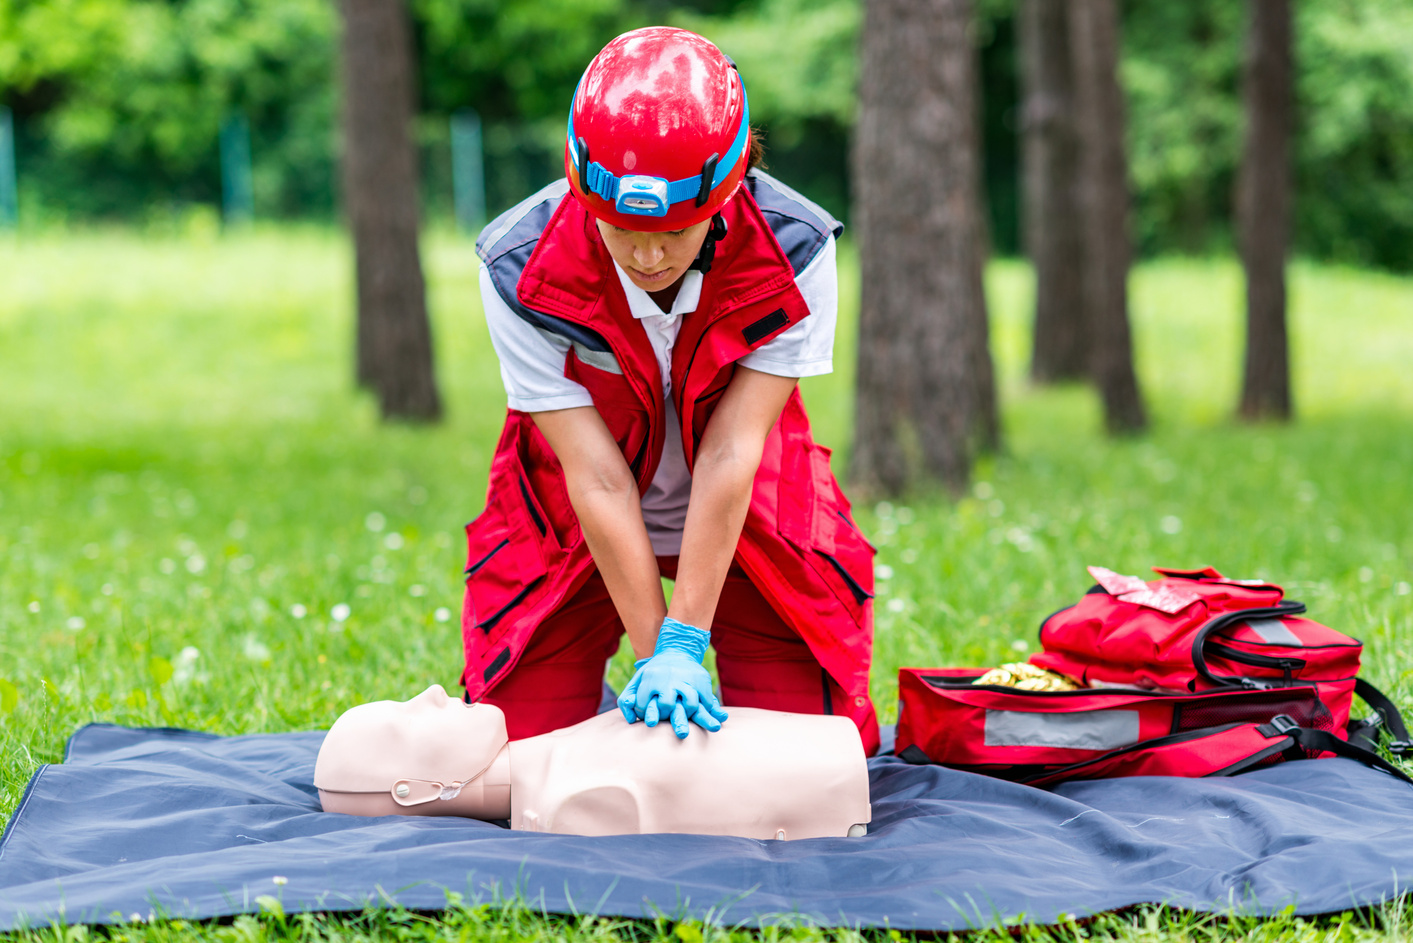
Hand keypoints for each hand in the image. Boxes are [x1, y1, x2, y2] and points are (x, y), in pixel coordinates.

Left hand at [617, 618, 728, 737]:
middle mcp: (668, 680)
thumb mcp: (638, 680)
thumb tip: (630, 720)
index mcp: (650, 679)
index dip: (646, 715)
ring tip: (693, 724)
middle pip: (667, 705)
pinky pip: (707, 700)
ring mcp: (686, 680)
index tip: (650, 721)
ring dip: (691, 717)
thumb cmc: (654, 672)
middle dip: (669, 719)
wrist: (676, 651)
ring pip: (690, 704)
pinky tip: (717, 718)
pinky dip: (712, 711)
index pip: (644, 705)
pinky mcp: (701, 682)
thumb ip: (627, 699)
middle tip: (677, 732)